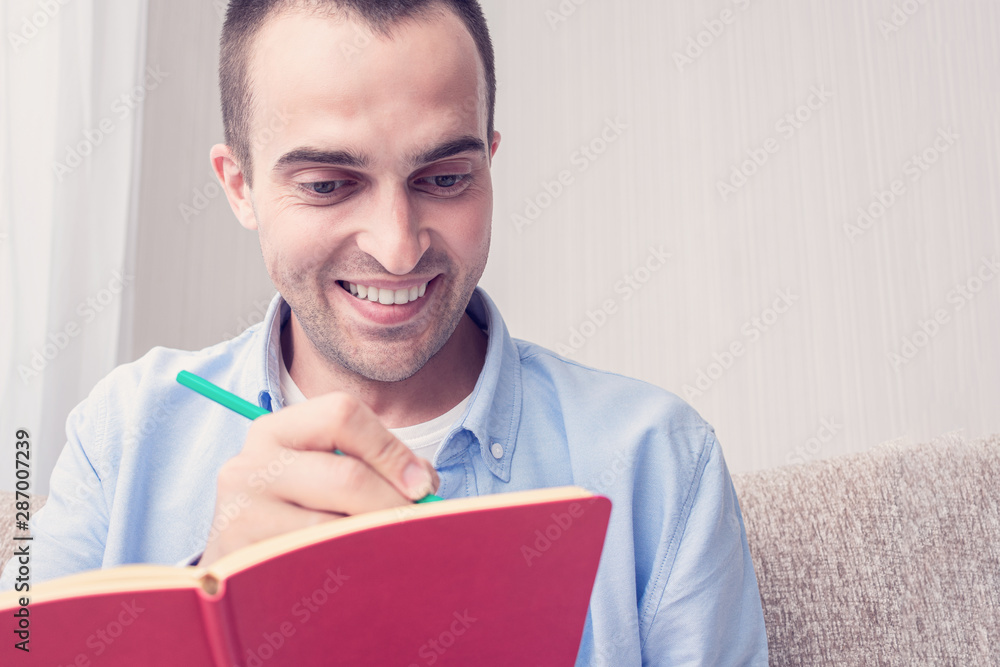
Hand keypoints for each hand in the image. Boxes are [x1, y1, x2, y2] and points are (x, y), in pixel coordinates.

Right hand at [199, 392, 438, 566]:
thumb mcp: (330, 473)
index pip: (343, 414)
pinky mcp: (242, 559)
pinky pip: (315, 564)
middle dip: (394, 504)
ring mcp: (240, 513)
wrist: (240, 569)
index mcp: (276, 430)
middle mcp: (250, 465)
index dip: (391, 449)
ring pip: (335, 528)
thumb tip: (423, 486)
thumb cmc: (302, 514)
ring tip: (383, 549)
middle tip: (416, 526)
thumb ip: (379, 467)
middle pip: (348, 476)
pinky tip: (351, 571)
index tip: (421, 485)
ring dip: (373, 541)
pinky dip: (346, 568)